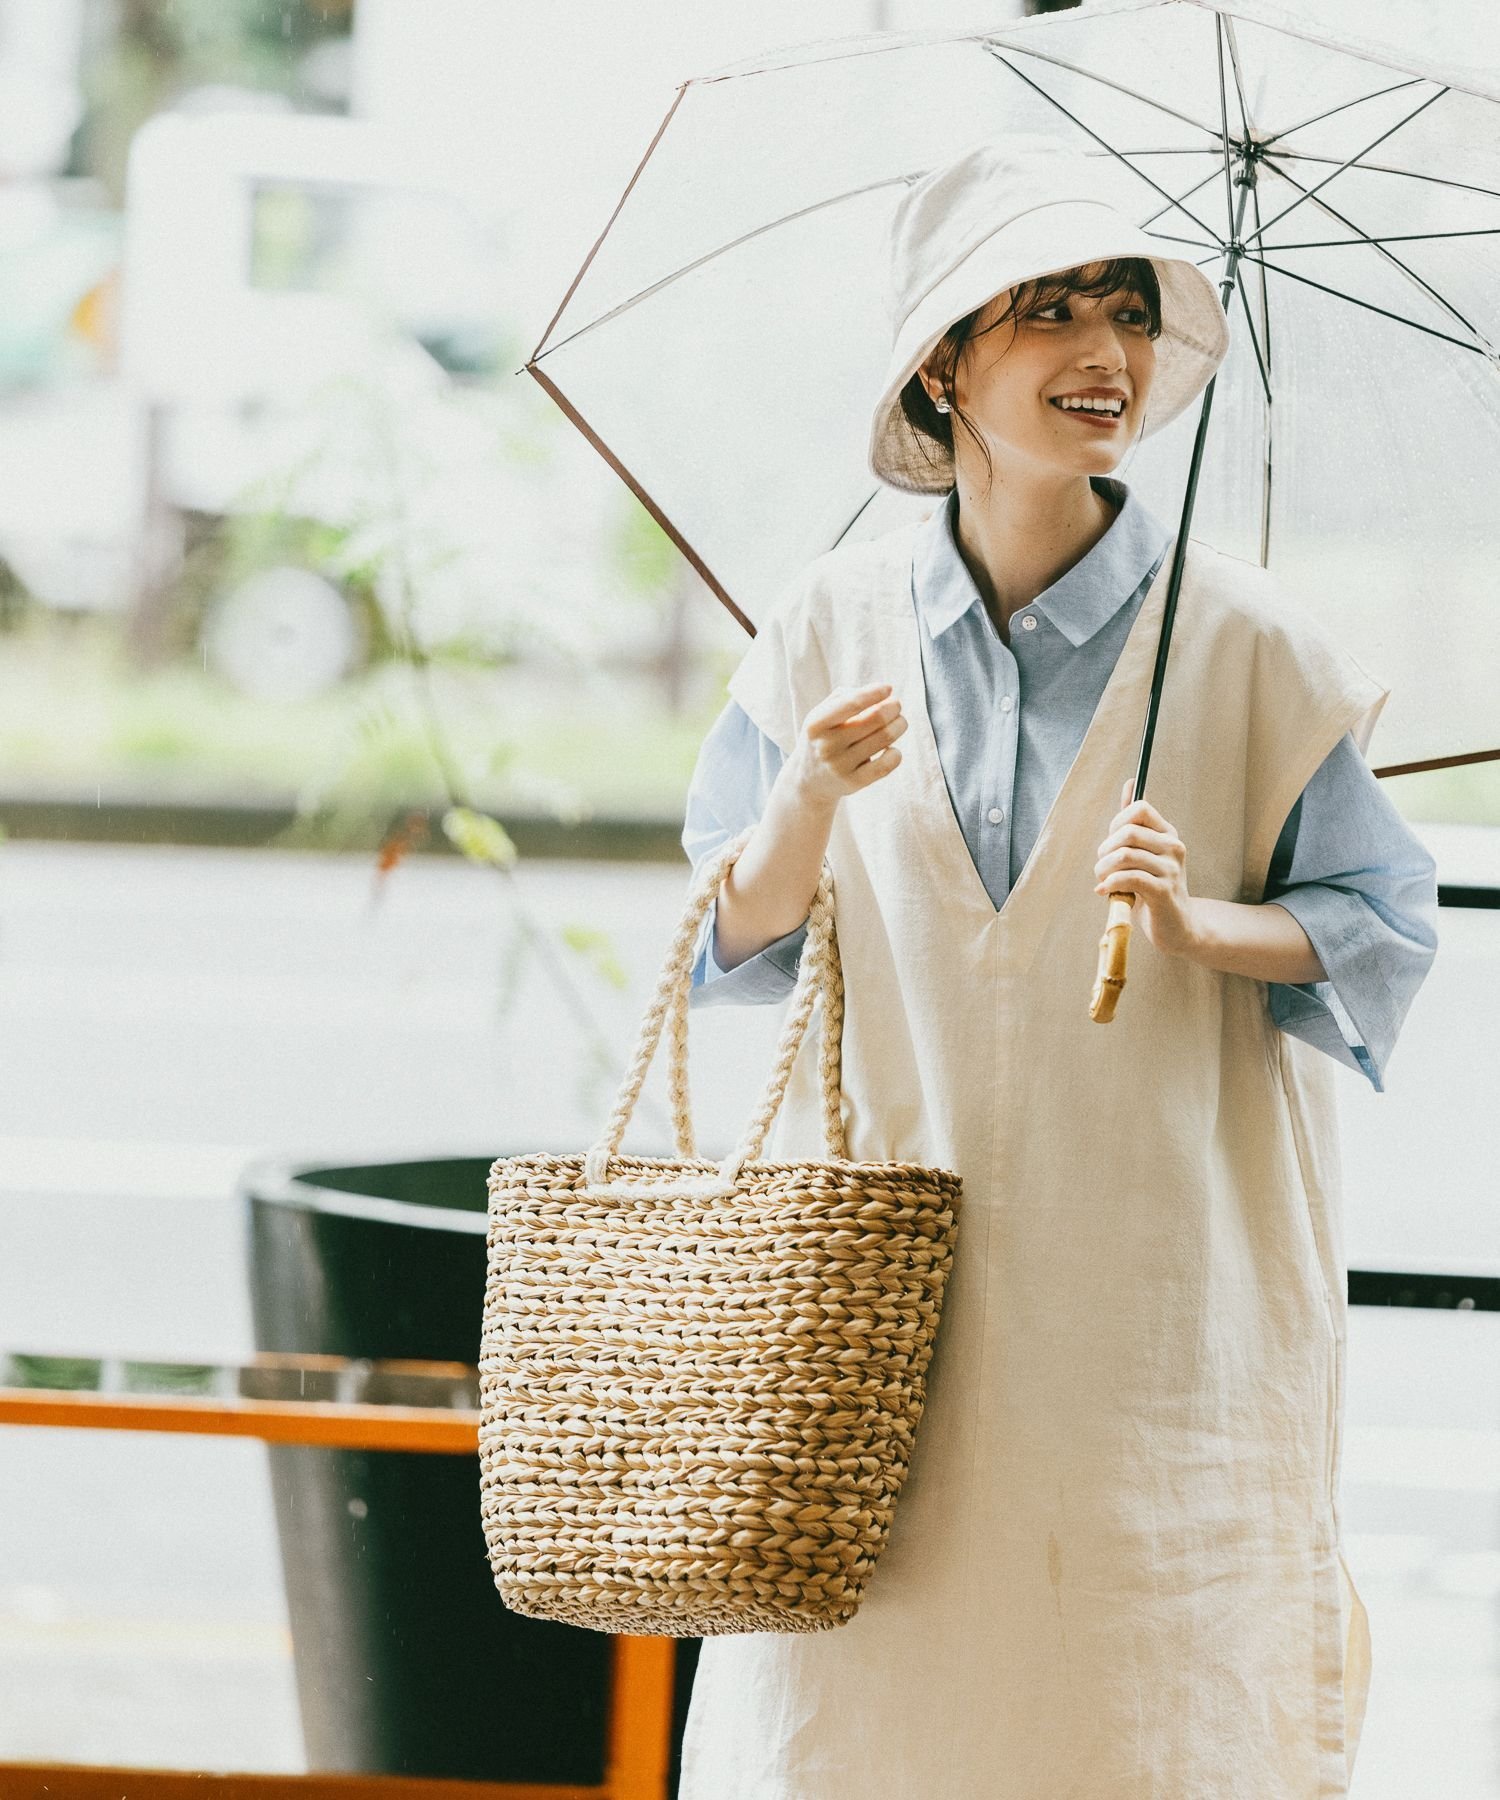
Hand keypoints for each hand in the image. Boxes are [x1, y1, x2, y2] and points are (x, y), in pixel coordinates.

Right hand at [788, 681, 907, 806]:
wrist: (808, 781)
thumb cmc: (823, 737)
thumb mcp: (822, 714)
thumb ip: (847, 697)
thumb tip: (882, 694)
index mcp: (816, 724)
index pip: (851, 703)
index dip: (874, 693)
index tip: (888, 688)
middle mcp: (826, 746)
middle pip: (876, 719)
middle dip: (893, 707)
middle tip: (896, 706)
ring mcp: (839, 767)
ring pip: (885, 738)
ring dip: (900, 725)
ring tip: (899, 723)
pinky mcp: (853, 783)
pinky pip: (886, 765)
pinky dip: (896, 754)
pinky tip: (891, 749)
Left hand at [1093, 778, 1198, 957]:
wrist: (1175, 926)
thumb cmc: (1154, 888)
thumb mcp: (1145, 852)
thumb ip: (1135, 821)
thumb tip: (1130, 784)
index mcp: (1168, 834)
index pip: (1139, 808)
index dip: (1116, 823)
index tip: (1111, 844)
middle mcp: (1173, 847)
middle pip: (1128, 832)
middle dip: (1105, 849)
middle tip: (1102, 867)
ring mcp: (1171, 869)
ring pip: (1125, 855)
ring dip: (1103, 869)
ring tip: (1103, 881)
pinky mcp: (1163, 891)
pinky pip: (1129, 878)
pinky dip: (1110, 883)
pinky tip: (1104, 891)